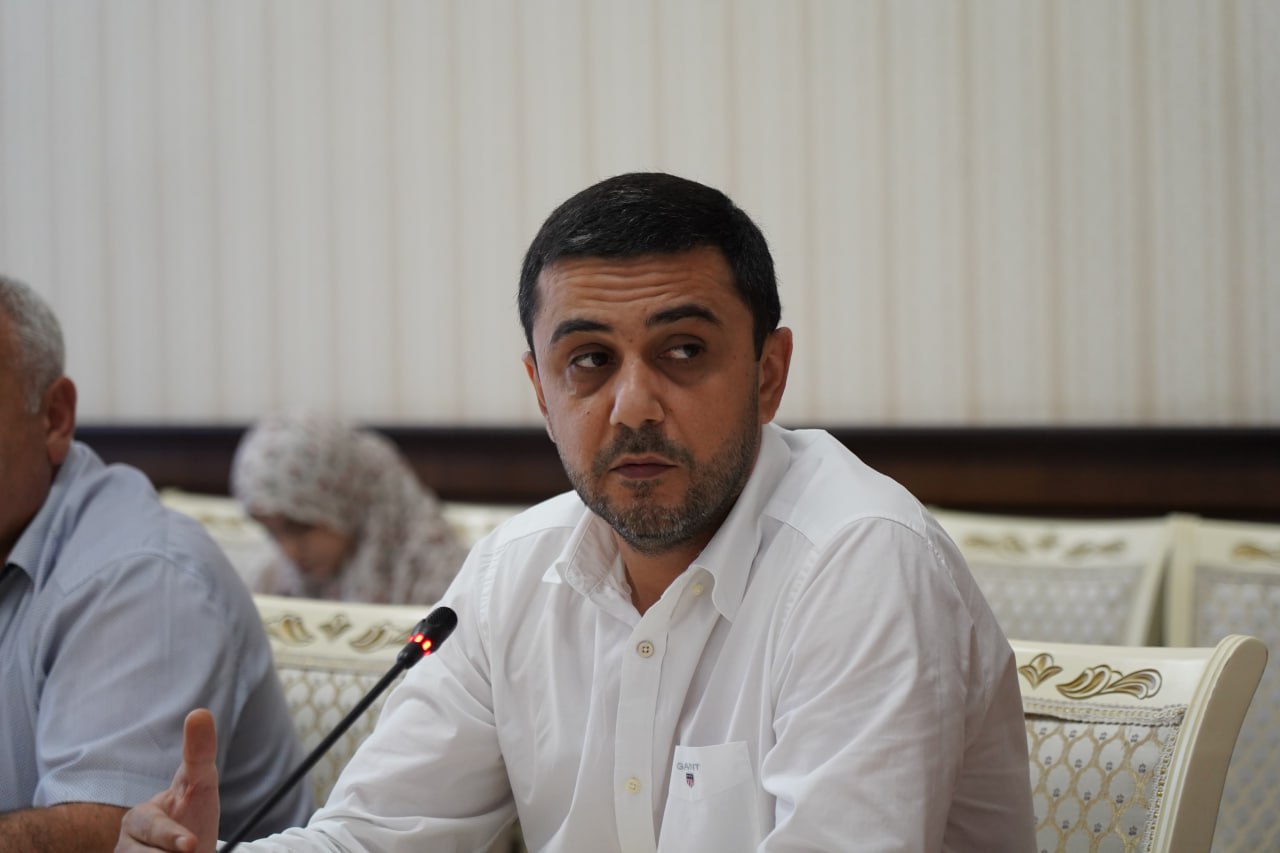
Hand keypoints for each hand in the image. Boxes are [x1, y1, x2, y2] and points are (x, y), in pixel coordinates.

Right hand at [116, 709, 220, 851]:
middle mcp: (125, 843)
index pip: (153, 827)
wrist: (189, 852)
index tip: (190, 845)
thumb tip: (199, 711)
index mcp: (140, 817)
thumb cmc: (193, 817)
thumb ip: (199, 754)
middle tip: (192, 850)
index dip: (171, 837)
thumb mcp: (201, 786)